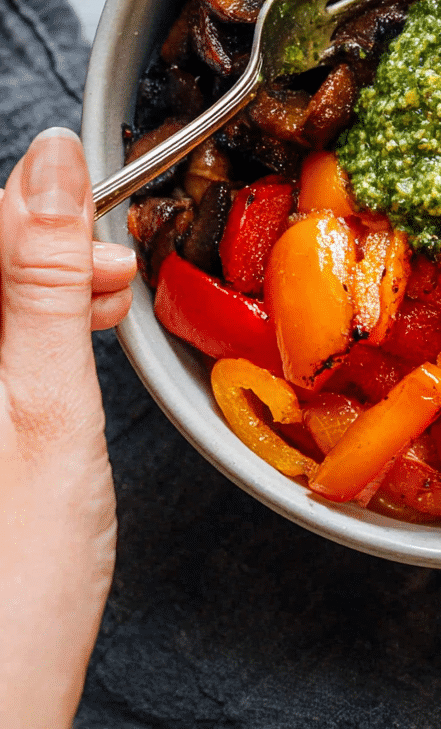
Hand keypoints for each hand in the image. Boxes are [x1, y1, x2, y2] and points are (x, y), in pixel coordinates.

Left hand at [0, 128, 136, 728]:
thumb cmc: (13, 591)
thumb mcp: (48, 409)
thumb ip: (45, 279)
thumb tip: (51, 164)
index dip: (37, 215)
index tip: (101, 236)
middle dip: (43, 252)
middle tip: (111, 284)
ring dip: (39, 289)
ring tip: (100, 313)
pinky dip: (25, 332)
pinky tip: (65, 344)